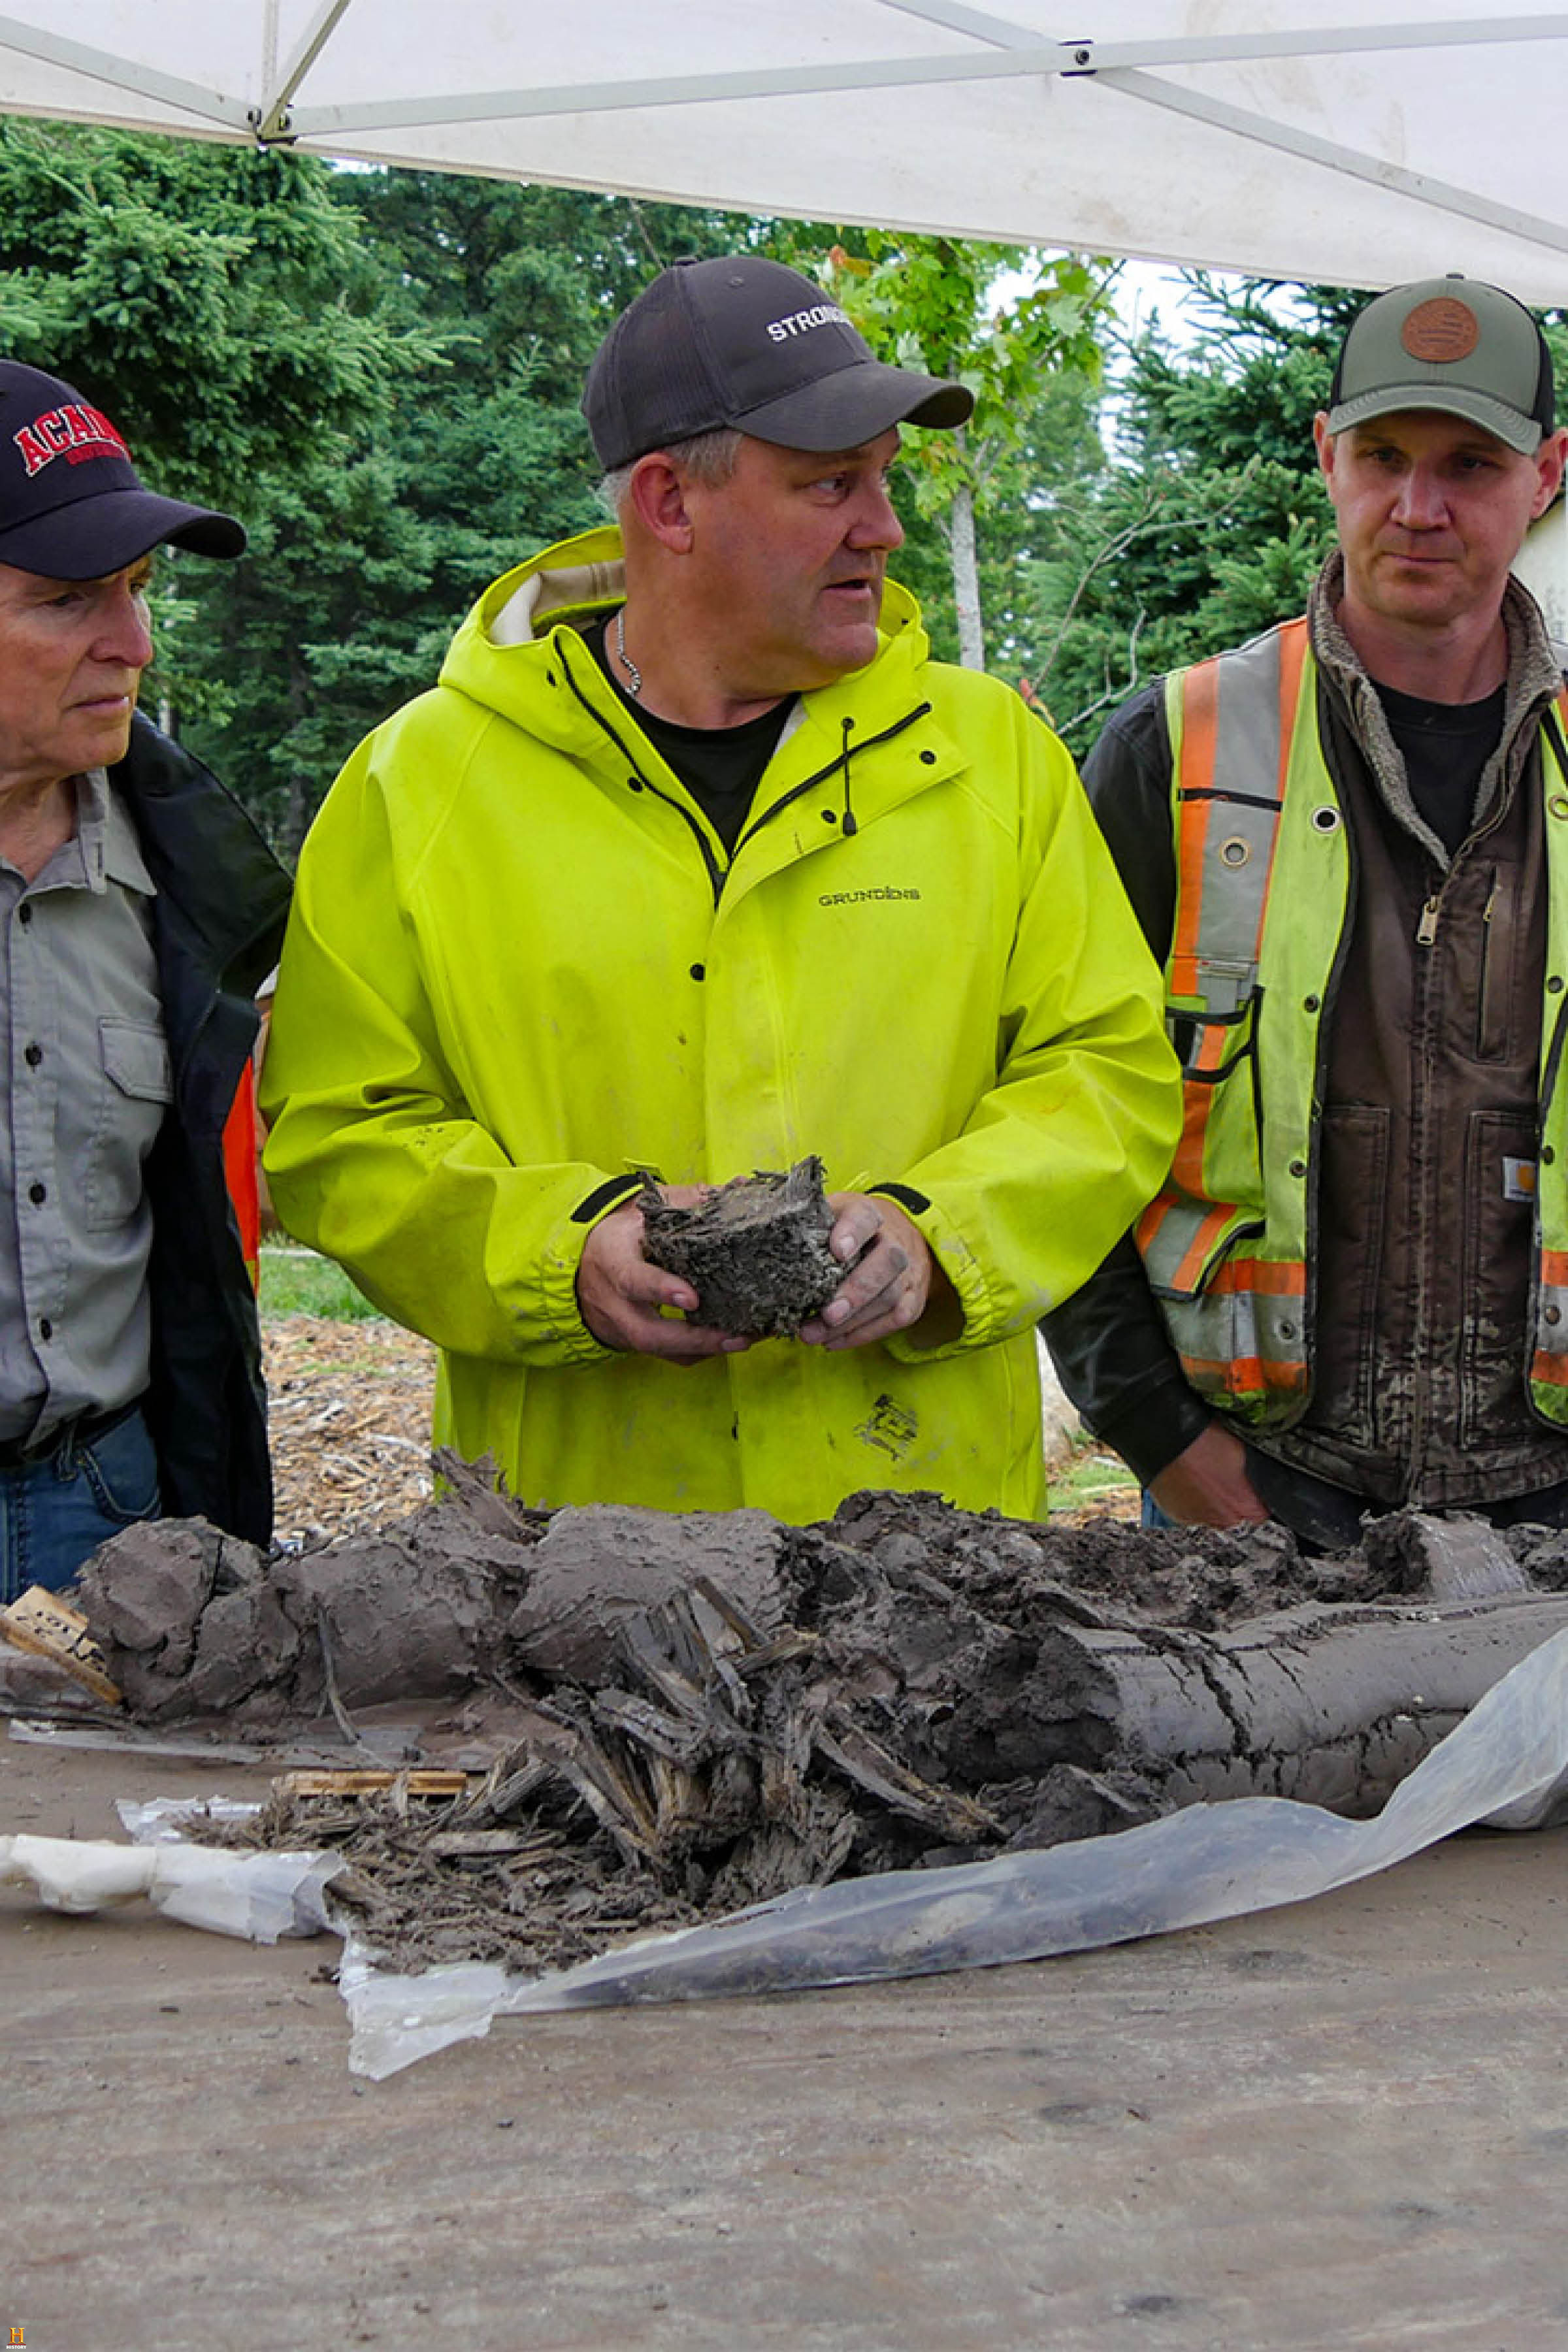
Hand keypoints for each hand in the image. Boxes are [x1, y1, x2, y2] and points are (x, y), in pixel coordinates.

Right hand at [576, 1195, 749, 1362]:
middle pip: (648, 1333)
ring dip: (705, 1349)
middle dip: (694, 1338)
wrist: (584, 1266)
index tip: (692, 1298)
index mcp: (613, 1261)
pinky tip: (730, 1341)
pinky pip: (668, 1356)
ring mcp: (623, 1328)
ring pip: (661, 1350)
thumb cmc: (621, 1235)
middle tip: (736, 1335)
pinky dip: (701, 1352)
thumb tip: (738, 1187)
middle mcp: (614, 1302)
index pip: (633, 1280)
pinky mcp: (635, 1343)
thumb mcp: (643, 1212)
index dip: (661, 1290)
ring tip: (746, 1339)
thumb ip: (687, 1202)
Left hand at [798, 1193, 958, 1351]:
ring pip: (891, 1296)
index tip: (838, 1251)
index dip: (853, 1232)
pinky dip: (863, 1334)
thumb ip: (802, 1231)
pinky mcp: (914, 1298)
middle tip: (827, 1314)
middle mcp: (894, 1240)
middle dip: (857, 1290)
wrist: (898, 1233)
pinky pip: (896, 1319)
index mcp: (867, 1213)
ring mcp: (908, 1271)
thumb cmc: (846, 1230)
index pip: (865, 1216)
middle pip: (887, 1262)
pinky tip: (833, 1341)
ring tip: (814, 1335)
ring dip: (852, 1321)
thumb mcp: (826, 1218)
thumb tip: (756, 1249)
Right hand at [1147, 1423, 1269, 1527]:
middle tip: (1223, 1477)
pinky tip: (1189, 1482)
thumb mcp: (1242, 1451)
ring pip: (1214, 1514)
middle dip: (1233, 1499)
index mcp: (1245, 1505)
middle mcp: (1224, 1520)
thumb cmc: (1203, 1442)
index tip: (1249, 1486)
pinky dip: (1192, 1501)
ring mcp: (1199, 1519)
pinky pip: (1192, 1512)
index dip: (1257, 1497)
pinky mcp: (1178, 1516)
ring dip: (1212, 1501)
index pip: (1263, 1512)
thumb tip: (1259, 1475)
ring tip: (1203, 1477)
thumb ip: (1255, 1471)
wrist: (1167, 1441)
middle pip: (1237, 1515)